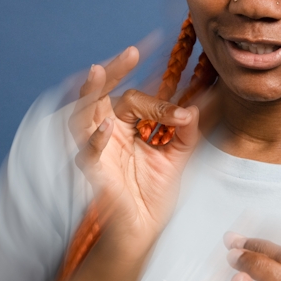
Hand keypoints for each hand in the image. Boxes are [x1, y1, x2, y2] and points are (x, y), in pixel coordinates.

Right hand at [70, 46, 202, 239]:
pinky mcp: (93, 173)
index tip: (183, 114)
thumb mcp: (178, 155)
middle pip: (103, 94)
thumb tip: (199, 104)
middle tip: (130, 52)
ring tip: (97, 72)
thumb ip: (186, 130)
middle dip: (113, 71)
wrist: (145, 228)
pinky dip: (95, 139)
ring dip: (89, 94)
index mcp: (125, 124)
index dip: (159, 101)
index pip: (135, 98)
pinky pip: (86, 153)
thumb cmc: (154, 191)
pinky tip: (107, 128)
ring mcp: (97, 151)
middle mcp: (107, 132)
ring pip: (82, 115)